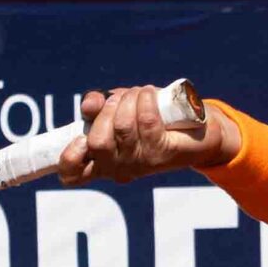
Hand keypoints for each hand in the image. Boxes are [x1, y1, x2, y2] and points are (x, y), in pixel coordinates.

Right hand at [57, 85, 235, 185]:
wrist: (199, 128)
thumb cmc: (152, 118)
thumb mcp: (118, 108)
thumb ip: (99, 106)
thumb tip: (90, 105)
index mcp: (100, 161)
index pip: (72, 173)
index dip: (68, 158)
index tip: (79, 137)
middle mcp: (118, 167)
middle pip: (98, 141)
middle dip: (107, 111)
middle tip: (119, 99)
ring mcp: (141, 162)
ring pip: (122, 128)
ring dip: (128, 100)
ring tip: (138, 93)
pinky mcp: (163, 151)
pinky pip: (147, 121)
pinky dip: (145, 100)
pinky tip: (149, 93)